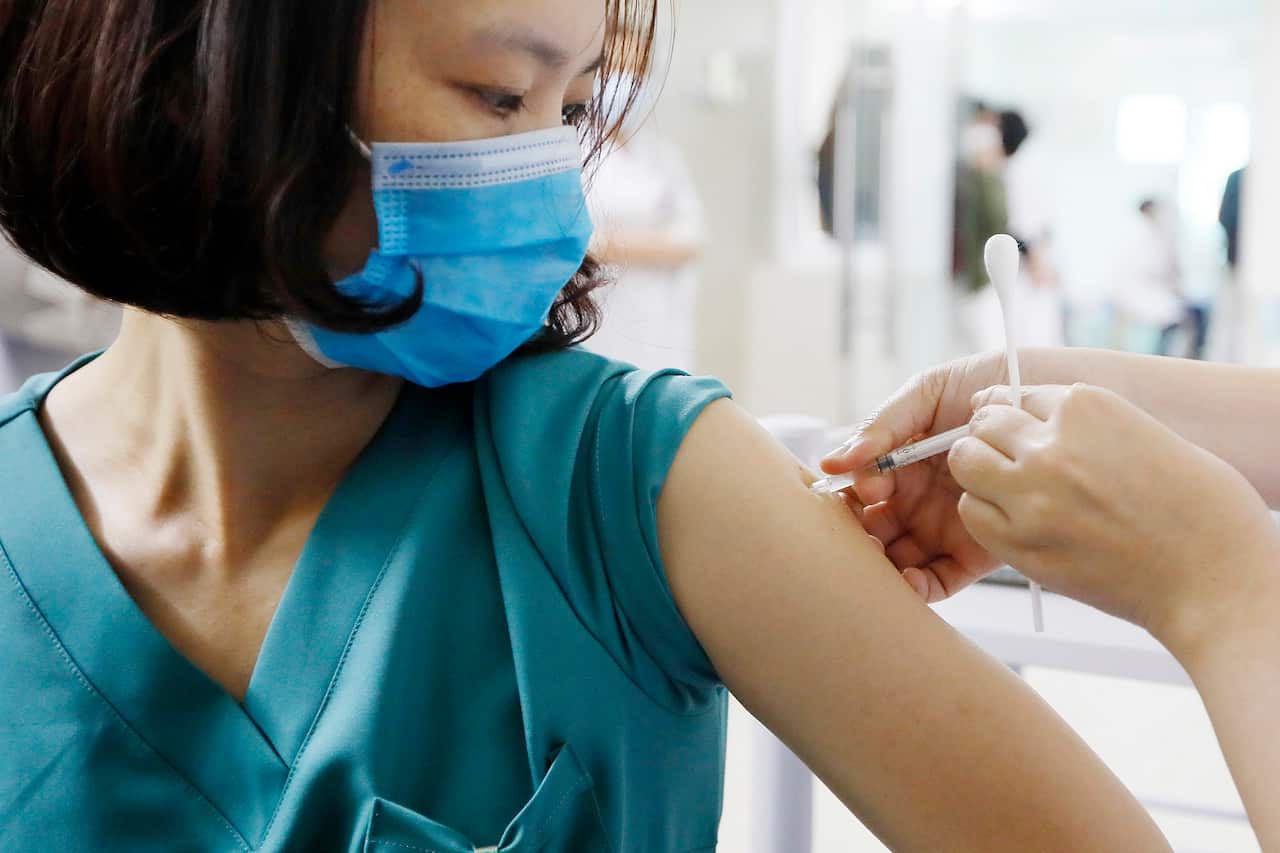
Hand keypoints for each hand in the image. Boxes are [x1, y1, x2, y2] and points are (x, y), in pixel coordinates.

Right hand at [821, 353, 1011, 600]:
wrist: (1048, 393)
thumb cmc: (986, 386)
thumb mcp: (927, 394)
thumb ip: (881, 425)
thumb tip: (834, 460)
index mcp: (900, 467)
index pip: (861, 492)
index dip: (855, 496)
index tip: (868, 489)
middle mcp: (917, 501)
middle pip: (874, 531)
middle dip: (861, 539)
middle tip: (863, 537)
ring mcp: (943, 528)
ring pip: (899, 560)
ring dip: (884, 567)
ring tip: (884, 560)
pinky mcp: (974, 553)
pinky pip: (940, 580)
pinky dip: (919, 587)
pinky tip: (909, 577)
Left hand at [952, 383, 1279, 656]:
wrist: (1215, 578)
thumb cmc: (1198, 508)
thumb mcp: (1145, 435)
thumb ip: (1086, 424)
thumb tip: (1036, 415)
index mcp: (1086, 407)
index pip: (1019, 395)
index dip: (1022, 417)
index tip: (1026, 432)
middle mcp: (1051, 445)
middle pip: (984, 422)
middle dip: (993, 437)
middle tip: (1013, 462)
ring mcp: (1030, 495)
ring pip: (966, 462)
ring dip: (981, 471)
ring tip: (1010, 490)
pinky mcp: (1021, 543)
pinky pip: (972, 512)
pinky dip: (984, 513)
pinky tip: (1014, 523)